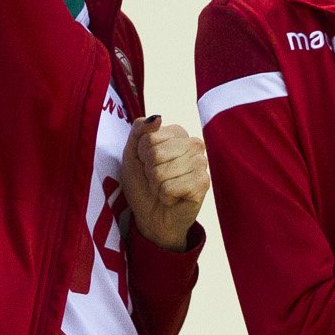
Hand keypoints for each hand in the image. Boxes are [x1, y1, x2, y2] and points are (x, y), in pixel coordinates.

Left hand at [120, 116, 208, 251]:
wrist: (151, 217)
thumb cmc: (143, 184)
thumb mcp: (132, 154)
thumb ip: (139, 130)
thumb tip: (158, 117)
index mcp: (177, 132)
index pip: (149, 137)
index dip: (141, 155)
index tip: (147, 164)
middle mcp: (193, 144)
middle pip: (155, 154)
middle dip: (149, 171)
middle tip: (156, 179)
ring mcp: (201, 163)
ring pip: (162, 172)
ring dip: (156, 185)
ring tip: (164, 189)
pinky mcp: (203, 184)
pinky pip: (171, 187)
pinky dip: (165, 196)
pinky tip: (173, 198)